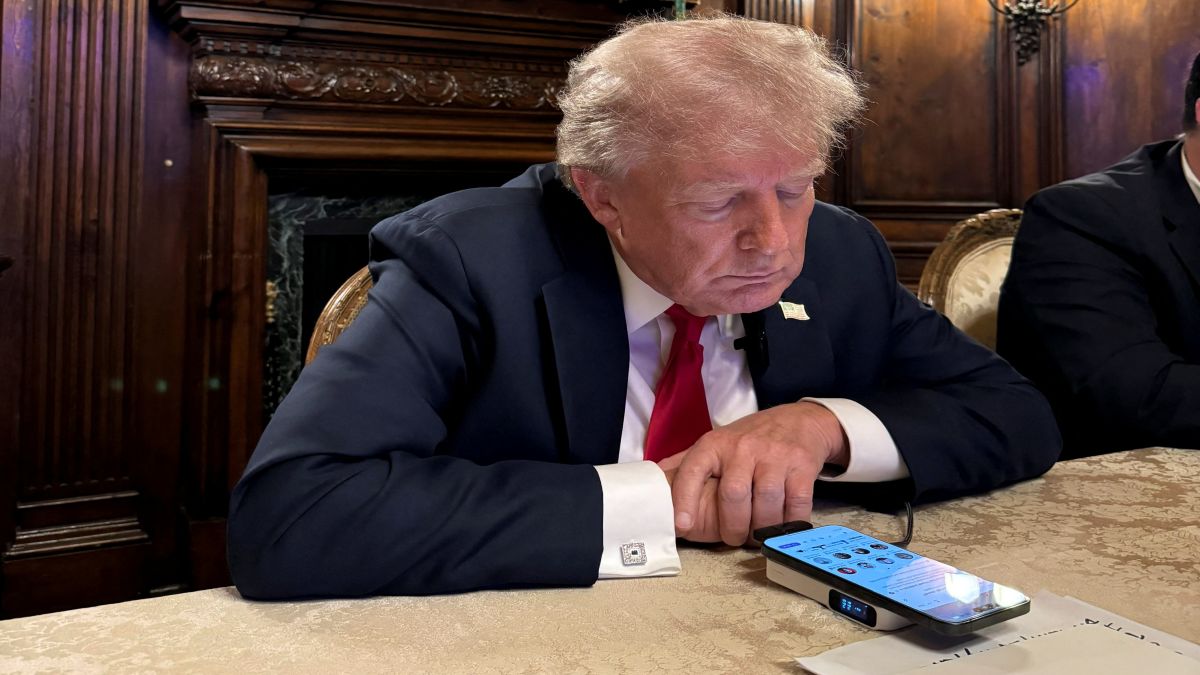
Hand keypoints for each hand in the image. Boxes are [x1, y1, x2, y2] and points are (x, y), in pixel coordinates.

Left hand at [666, 402, 848, 545]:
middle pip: (734, 495)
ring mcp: (775, 455)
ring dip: (762, 528)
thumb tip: (652, 484)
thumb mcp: (717, 444)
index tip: (682, 526)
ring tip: (758, 535)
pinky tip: (784, 525)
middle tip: (733, 538)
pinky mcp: (802, 465)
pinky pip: (796, 503)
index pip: (694, 469)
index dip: (684, 499)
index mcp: (715, 444)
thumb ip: (687, 464)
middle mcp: (743, 447)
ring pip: (766, 501)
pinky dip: (790, 522)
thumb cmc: (751, 439)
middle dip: (732, 527)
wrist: (799, 421)